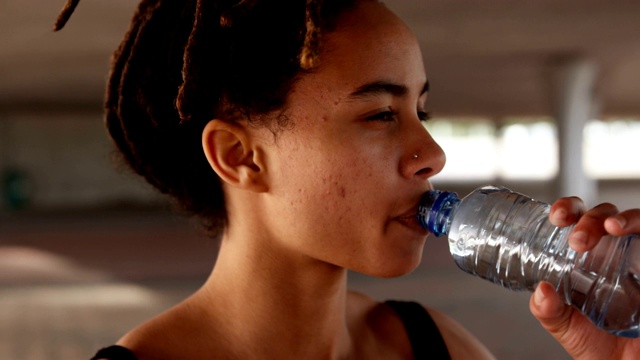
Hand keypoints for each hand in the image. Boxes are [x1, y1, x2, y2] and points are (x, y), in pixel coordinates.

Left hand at [529, 197, 639, 358]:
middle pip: (606, 214)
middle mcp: (615, 253)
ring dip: (623, 218)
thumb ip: (548, 311)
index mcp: (588, 259)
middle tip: (577, 240)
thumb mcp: (566, 327)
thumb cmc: (600, 346)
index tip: (555, 217)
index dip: (568, 208)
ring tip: (610, 228)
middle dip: (590, 217)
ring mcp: (639, 259)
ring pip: (636, 221)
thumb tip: (540, 291)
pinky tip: (628, 233)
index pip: (578, 219)